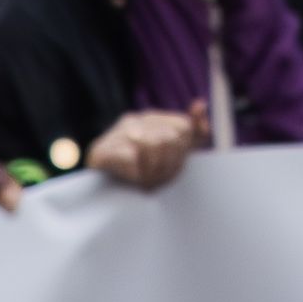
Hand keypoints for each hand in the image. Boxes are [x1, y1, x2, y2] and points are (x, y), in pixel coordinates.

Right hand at [89, 106, 207, 191]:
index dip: (182, 153)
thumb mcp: (175, 155)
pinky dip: (136, 174)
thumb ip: (193, 132)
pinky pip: (131, 158)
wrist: (103, 197)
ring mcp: (116, 134)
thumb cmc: (142, 174)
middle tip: (156, 179)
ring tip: (145, 181)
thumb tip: (200, 104)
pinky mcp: (101, 151)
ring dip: (152, 171)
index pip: (183, 127)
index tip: (170, 168)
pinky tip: (133, 180)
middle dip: (167, 165)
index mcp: (151, 118)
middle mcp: (133, 120)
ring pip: (152, 145)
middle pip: (169, 138)